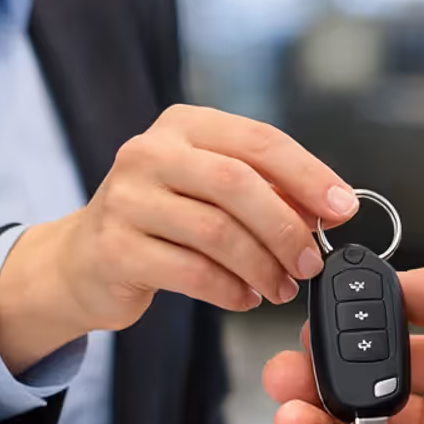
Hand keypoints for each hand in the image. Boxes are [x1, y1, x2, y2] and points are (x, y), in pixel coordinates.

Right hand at [0, 106, 356, 368]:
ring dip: (262, 266)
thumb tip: (330, 209)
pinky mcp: (115, 248)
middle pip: (237, 183)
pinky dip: (231, 290)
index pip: (259, 140)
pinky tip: (244, 297)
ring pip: (217, 232)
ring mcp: (126, 199)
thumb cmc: (160, 221)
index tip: (342, 208)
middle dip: (285, 227)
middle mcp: (149, 152)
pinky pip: (193, 272)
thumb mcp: (209, 190)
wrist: (81, 261)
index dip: (308, 175)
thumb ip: (265, 191)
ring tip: (280, 288)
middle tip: (310, 262)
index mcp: (183, 125)